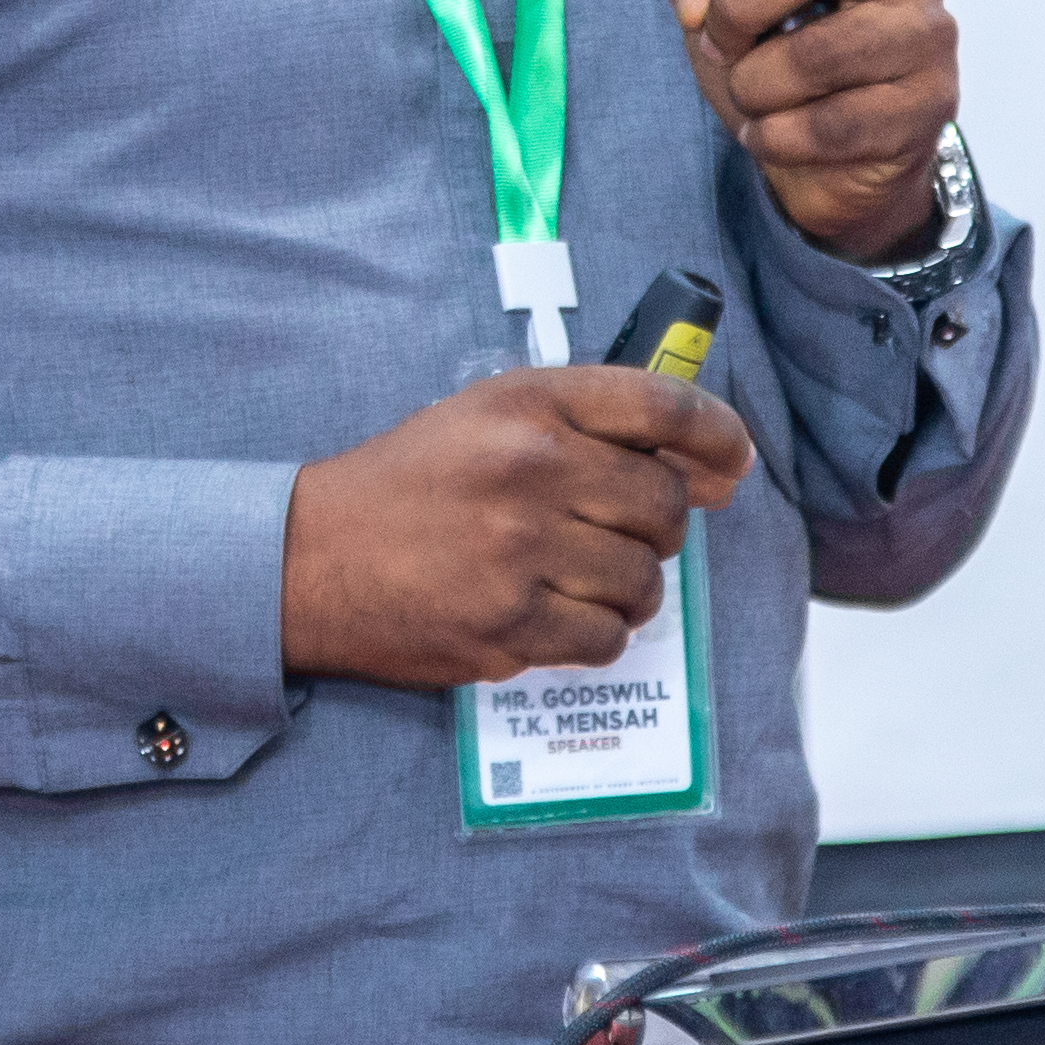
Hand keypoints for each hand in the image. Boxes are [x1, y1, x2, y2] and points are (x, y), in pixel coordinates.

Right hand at [279, 368, 754, 687]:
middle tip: (616, 534)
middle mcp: (531, 469)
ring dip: (627, 589)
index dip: (719, 438)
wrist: (313, 557)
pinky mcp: (510, 625)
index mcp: (530, 404)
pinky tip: (554, 614)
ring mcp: (521, 552)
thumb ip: (589, 426)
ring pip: (643, 582)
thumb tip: (706, 471)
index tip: (732, 465)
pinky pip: (606, 639)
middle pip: (664, 509)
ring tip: (576, 578)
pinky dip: (595, 634)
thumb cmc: (409, 485)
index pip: (665, 407)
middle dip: (657, 530)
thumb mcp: (489, 415)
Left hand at [657, 0, 958, 263]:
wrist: (838, 154)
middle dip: (734, 8)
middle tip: (719, 41)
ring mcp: (927, 32)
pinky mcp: (931, 102)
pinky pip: (830, 123)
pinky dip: (777, 136)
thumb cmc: (784, 54)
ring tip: (754, 95)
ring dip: (754, 86)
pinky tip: (775, 133)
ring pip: (813, 54)